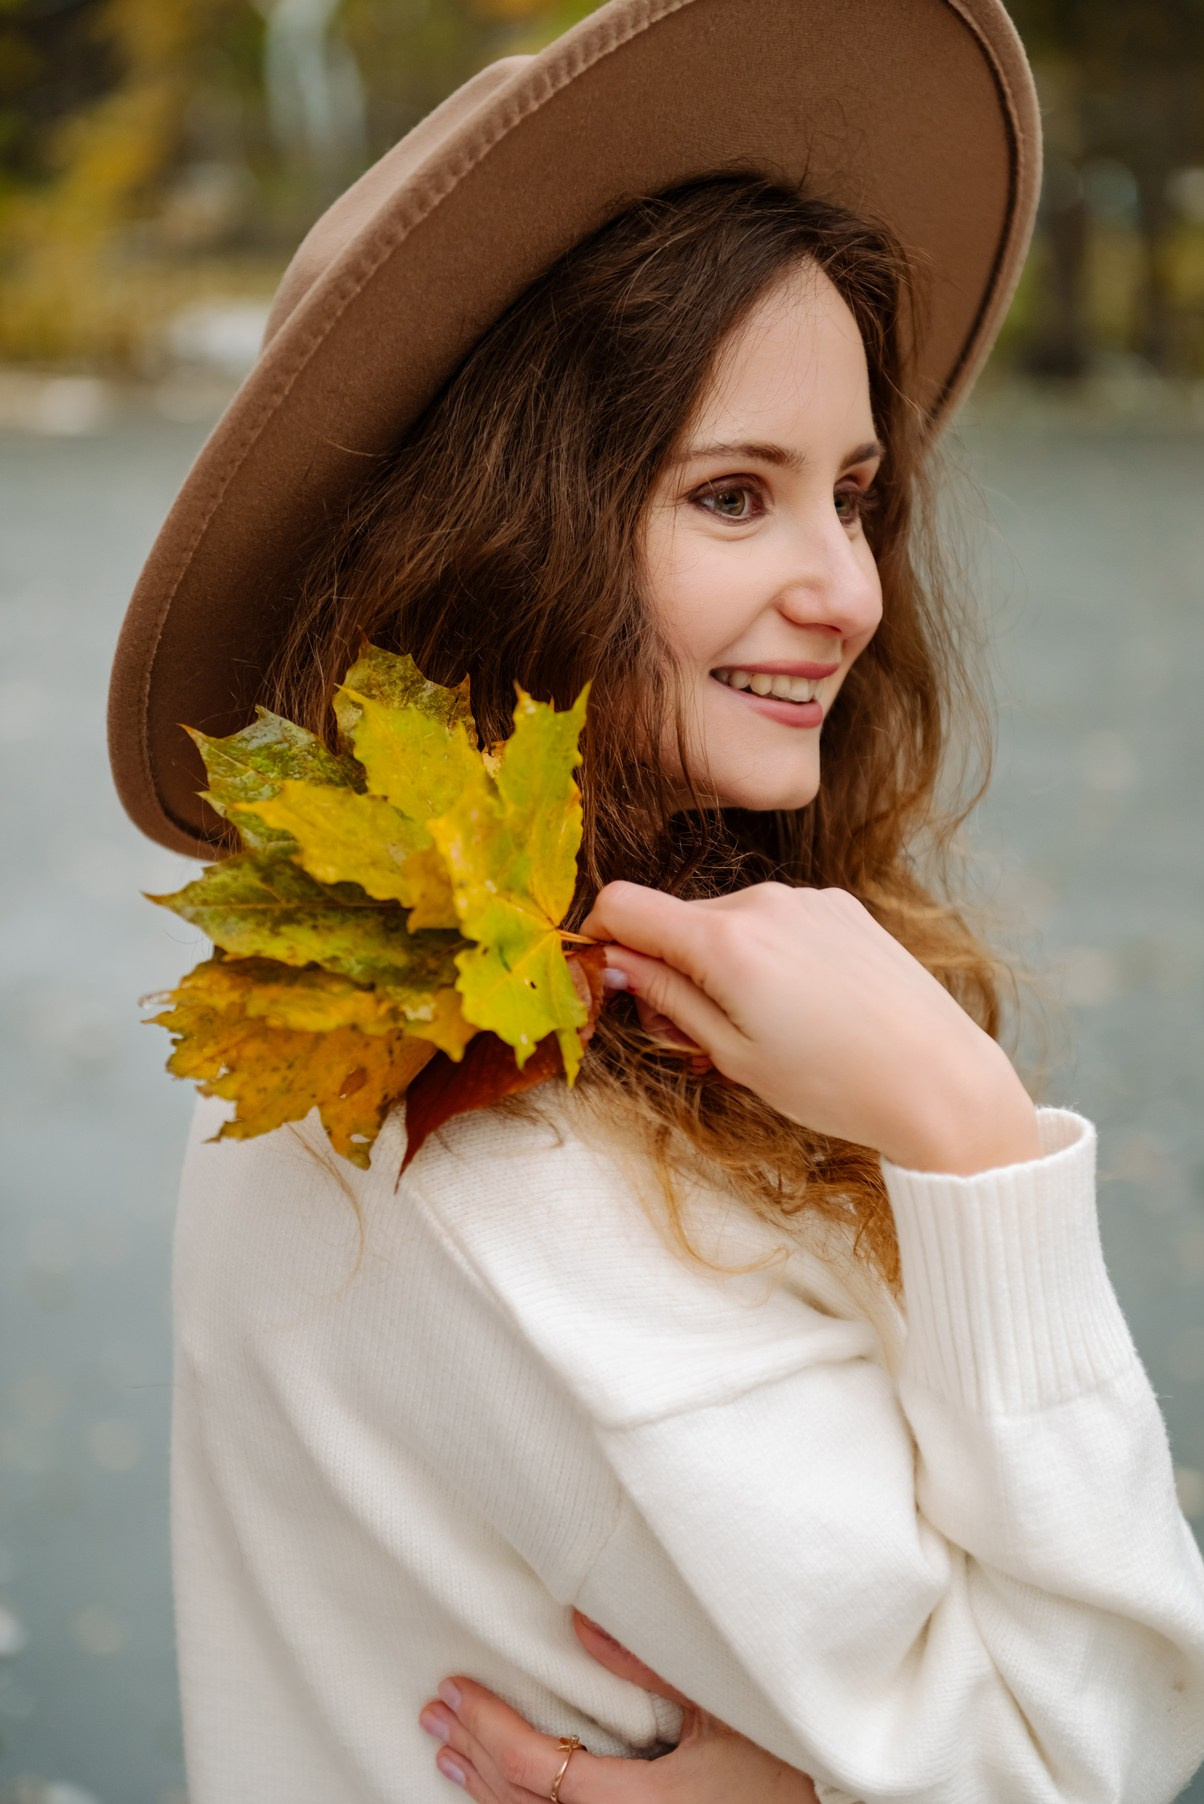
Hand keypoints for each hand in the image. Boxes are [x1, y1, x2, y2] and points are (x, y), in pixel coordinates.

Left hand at [418, 1609, 817, 1800]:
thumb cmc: (786, 1764)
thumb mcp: (724, 1707)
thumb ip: (650, 1668)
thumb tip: (579, 1622)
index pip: (539, 1771)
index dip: (490, 1730)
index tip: (456, 1693)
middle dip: (473, 1754)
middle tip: (436, 1714)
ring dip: (488, 1788)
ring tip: (451, 1753)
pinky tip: (506, 1794)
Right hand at [585, 880, 1040, 1175]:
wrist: (938, 1081)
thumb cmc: (834, 1084)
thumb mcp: (733, 1054)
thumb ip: (667, 997)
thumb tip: (615, 960)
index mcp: (726, 941)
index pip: (624, 902)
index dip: (601, 936)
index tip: (608, 975)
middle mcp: (763, 902)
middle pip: (678, 918)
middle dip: (668, 965)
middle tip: (695, 1036)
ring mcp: (807, 899)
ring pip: (728, 920)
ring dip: (721, 962)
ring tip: (761, 1026)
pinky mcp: (841, 905)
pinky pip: (777, 919)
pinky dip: (767, 953)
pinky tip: (803, 1004)